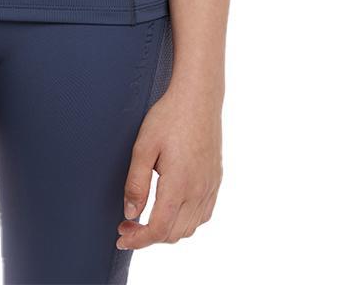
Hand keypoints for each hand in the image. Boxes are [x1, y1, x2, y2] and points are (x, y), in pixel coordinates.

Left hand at [116, 84, 222, 249]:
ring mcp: (210, 187)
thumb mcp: (143, 147)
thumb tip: (131, 213)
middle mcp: (198, 191)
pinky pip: (203, 215)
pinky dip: (186, 221)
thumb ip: (136, 183)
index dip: (138, 240)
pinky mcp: (215, 180)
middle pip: (173, 234)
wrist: (198, 97)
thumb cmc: (168, 117)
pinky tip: (172, 209)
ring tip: (146, 217)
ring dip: (167, 231)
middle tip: (127, 224)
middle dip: (148, 236)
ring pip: (189, 228)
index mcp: (179, 185)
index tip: (121, 237)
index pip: (158, 230)